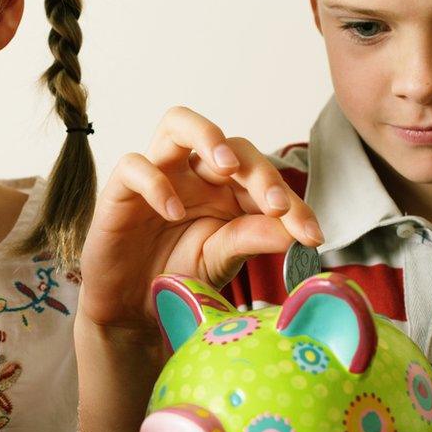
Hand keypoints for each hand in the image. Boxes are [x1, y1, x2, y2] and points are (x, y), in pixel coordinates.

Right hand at [79, 107, 322, 331]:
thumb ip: (252, 239)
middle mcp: (194, 175)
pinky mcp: (120, 190)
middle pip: (228, 143)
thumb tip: (297, 232)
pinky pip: (135, 165)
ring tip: (227, 167)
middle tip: (276, 206)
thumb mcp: (222, 261)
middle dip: (258, 170)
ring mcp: (158, 176)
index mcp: (225, 190)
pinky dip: (156, 183)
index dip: (292, 203)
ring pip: (176, 123)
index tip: (311, 236)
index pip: (262, 176)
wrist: (133, 308)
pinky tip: (174, 212)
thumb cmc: (177, 277)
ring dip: (207, 135)